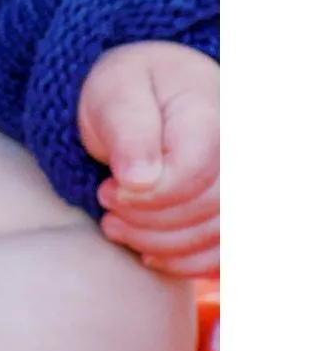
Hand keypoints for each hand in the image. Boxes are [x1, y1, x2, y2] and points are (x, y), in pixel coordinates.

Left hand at [78, 40, 218, 276]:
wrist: (155, 89)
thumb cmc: (130, 89)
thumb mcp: (114, 94)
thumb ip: (126, 130)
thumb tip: (139, 179)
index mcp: (210, 116)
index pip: (189, 175)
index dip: (145, 197)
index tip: (106, 191)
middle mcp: (238, 154)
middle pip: (205, 209)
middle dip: (148, 223)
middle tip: (107, 213)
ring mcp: (243, 184)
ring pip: (217, 236)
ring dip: (162, 245)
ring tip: (117, 228)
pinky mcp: (237, 209)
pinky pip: (227, 250)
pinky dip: (188, 261)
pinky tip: (150, 253)